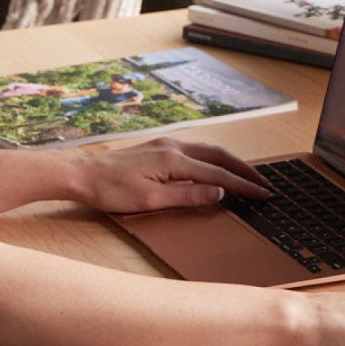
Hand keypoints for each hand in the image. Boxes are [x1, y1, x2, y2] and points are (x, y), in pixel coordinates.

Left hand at [73, 139, 271, 213]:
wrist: (81, 173)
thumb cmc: (110, 190)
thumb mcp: (150, 200)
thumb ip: (187, 196)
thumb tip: (219, 193)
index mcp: (174, 160)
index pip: (218, 174)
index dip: (243, 185)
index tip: (262, 194)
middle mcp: (174, 147)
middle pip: (220, 155)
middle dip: (244, 170)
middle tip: (264, 184)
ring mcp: (166, 145)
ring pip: (209, 150)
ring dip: (230, 163)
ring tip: (246, 177)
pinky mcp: (159, 148)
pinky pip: (195, 151)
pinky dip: (213, 160)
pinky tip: (216, 168)